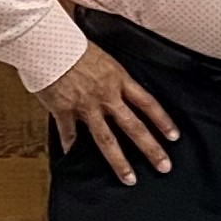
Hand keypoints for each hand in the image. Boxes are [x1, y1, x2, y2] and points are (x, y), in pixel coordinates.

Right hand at [39, 42, 177, 183]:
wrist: (47, 41)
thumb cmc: (74, 44)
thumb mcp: (104, 58)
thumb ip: (114, 78)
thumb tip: (122, 90)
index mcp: (119, 79)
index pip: (148, 103)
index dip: (163, 121)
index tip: (173, 137)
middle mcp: (106, 95)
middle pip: (134, 126)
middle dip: (150, 148)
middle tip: (164, 166)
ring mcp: (85, 105)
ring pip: (106, 139)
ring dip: (118, 161)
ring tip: (128, 178)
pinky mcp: (63, 109)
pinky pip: (68, 133)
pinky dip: (71, 147)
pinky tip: (74, 159)